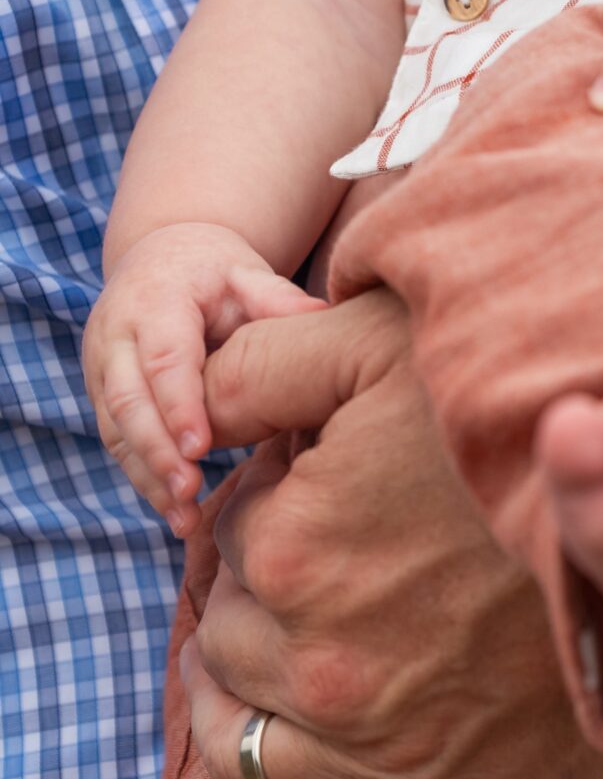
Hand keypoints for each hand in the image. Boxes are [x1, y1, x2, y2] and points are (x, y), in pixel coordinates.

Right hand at [82, 223, 323, 533]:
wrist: (161, 261)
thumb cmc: (214, 272)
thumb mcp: (244, 272)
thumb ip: (275, 297)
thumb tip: (324, 312)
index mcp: (153, 302)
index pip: (163, 359)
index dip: (179, 405)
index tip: (201, 449)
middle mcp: (115, 336)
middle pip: (128, 401)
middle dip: (156, 452)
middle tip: (188, 492)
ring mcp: (102, 369)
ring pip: (116, 430)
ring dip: (147, 477)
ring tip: (183, 518)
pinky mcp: (103, 396)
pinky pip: (118, 443)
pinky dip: (144, 479)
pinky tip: (175, 513)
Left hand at [159, 290, 602, 778]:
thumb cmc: (528, 413)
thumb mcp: (381, 346)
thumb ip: (259, 365)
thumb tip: (186, 403)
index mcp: (293, 550)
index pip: (228, 538)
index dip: (265, 502)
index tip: (314, 480)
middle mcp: (321, 662)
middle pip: (225, 642)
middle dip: (246, 602)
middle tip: (307, 562)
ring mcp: (379, 749)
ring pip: (243, 747)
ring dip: (224, 714)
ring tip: (232, 680)